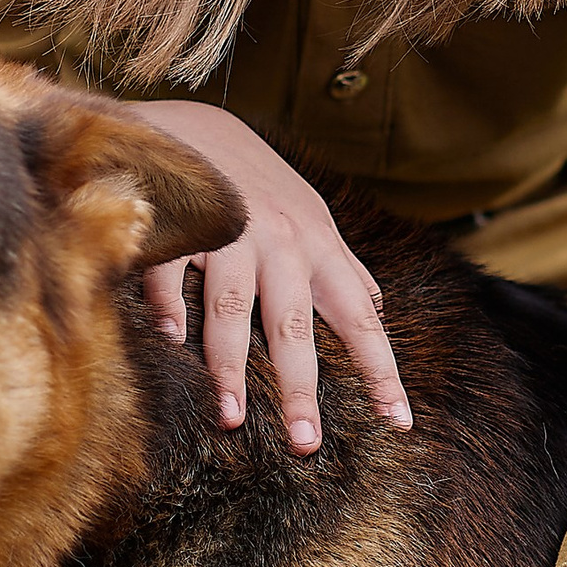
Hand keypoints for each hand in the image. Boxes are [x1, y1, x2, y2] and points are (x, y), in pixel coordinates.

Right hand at [134, 103, 411, 455]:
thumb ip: (341, 265)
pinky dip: (167, 304)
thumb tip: (376, 304)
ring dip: (229, 366)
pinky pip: (172, 270)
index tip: (399, 422)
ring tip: (232, 418)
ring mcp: (229, 231)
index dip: (380, 369)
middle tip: (305, 443)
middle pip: (292, 325)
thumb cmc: (258, 182)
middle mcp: (279, 242)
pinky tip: (169, 343)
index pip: (359, 317)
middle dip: (300, 387)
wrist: (196, 123)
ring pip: (231, 308)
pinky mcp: (180, 220)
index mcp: (317, 247)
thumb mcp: (311, 216)